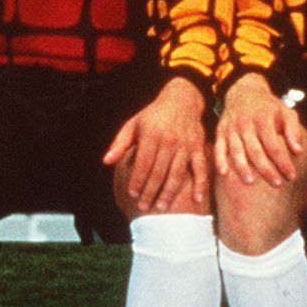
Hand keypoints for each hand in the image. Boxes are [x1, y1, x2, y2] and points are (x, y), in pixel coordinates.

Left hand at [106, 77, 210, 213]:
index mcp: (151, 133)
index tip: (132, 194)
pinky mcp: (199, 147)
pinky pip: (200, 168)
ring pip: (177, 173)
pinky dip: (200, 184)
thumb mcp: (134, 124)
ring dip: (169, 192)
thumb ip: (120, 143)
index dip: (137, 180)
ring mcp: (186, 144)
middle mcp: (169, 139)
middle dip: (150, 191)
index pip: (143, 162)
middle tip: (144, 207)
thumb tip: (106, 161)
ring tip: (161, 207)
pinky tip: (196, 200)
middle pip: (159, 171)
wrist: (182, 99)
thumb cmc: (153, 115)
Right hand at [212, 75, 305, 188]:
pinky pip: (219, 148)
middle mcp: (246, 124)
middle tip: (277, 184)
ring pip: (237, 151)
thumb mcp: (286, 112)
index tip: (292, 176)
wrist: (244, 92)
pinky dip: (220, 161)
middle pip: (256, 151)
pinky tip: (225, 175)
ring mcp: (232, 128)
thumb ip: (294, 130)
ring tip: (251, 182)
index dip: (283, 162)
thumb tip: (298, 151)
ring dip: (243, 168)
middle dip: (266, 169)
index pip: (274, 146)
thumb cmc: (269, 107)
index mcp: (263, 119)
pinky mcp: (221, 132)